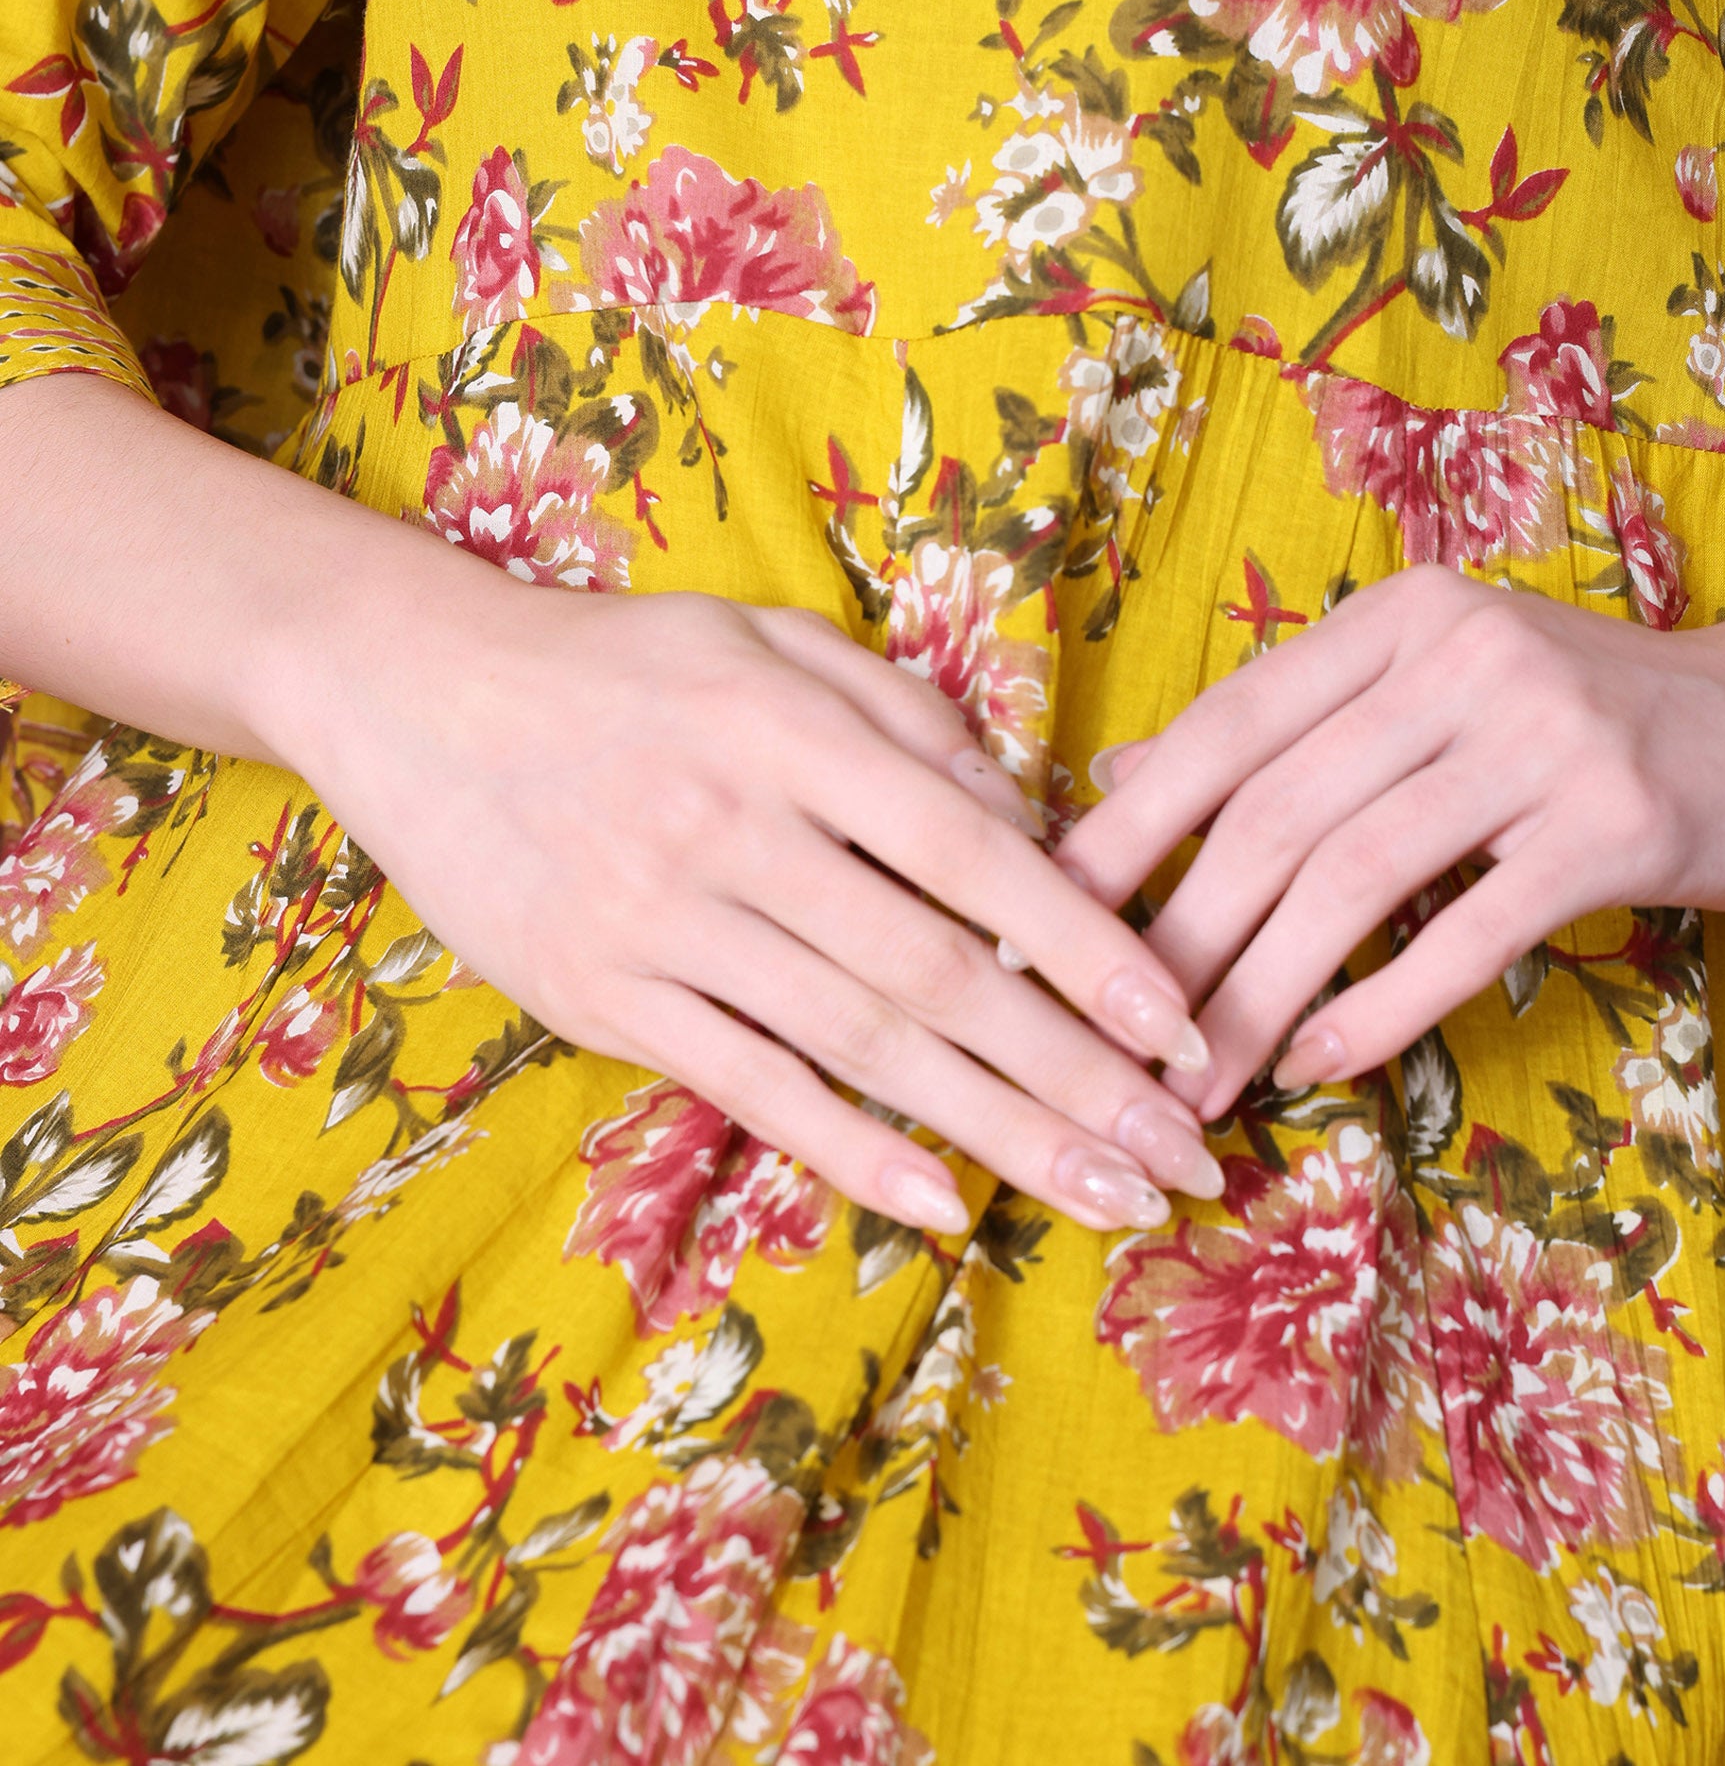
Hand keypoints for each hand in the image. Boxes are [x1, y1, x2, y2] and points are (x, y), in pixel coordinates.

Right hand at [303, 579, 1220, 1235]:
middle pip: (936, 973)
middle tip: (1188, 1156)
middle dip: (1076, 1075)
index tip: (1181, 1024)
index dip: (1086, 947)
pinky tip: (947, 1205)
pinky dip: (853, 1151)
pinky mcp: (601, 996)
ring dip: (998, 1131)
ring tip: (1104, 1195)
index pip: (972, 854)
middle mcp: (735, 831)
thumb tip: (1028, 818)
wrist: (418, 692)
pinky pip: (750, 1085)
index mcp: (792, 732)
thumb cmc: (623, 663)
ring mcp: (662, 922)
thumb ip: (903, 714)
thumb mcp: (769, 639)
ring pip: (860, 1045)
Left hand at [1056, 565, 1724, 1118]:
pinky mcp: (1614, 824)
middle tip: (1109, 1043)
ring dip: (1258, 996)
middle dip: (1177, 940)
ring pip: (1353, 879)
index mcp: (1395, 621)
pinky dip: (1378, 1008)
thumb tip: (1118, 778)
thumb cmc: (1589, 717)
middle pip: (1275, 814)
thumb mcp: (1434, 687)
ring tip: (1198, 1081)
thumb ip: (1290, 728)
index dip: (1125, 834)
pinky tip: (1319, 1063)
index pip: (1226, 730)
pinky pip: (1466, 933)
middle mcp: (1457, 656)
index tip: (1042, 927)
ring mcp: (1540, 735)